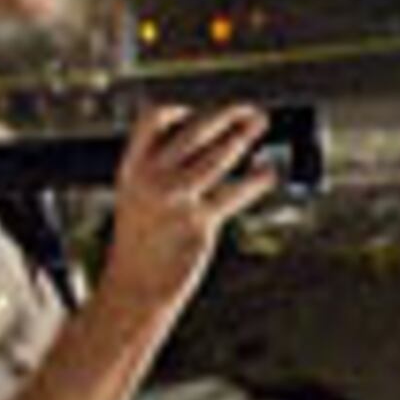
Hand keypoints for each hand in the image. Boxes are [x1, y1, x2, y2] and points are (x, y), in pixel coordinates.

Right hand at [104, 101, 273, 304]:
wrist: (133, 288)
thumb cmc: (141, 244)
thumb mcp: (137, 198)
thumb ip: (160, 170)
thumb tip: (206, 143)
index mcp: (132, 168)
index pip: (152, 119)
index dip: (178, 110)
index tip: (198, 114)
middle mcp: (152, 179)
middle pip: (194, 131)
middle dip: (227, 115)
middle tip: (252, 111)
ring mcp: (176, 201)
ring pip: (217, 157)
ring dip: (243, 137)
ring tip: (261, 125)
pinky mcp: (199, 224)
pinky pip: (236, 192)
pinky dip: (257, 178)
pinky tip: (267, 171)